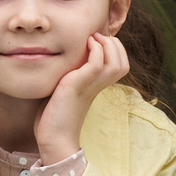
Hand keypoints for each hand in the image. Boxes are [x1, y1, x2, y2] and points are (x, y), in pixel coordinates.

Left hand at [34, 33, 130, 163]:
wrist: (53, 138)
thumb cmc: (54, 117)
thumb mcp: (65, 91)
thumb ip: (70, 77)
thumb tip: (61, 63)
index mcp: (97, 87)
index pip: (120, 65)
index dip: (115, 50)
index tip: (98, 40)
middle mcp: (97, 86)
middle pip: (123, 62)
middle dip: (114, 45)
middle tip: (97, 37)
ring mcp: (89, 86)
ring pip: (115, 63)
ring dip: (107, 45)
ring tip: (93, 39)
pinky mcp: (77, 86)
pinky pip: (96, 64)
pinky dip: (95, 50)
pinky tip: (85, 45)